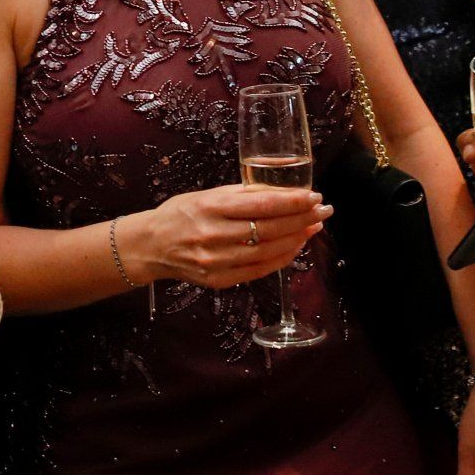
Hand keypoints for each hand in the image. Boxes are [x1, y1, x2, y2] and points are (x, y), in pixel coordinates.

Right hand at [133, 184, 329, 289]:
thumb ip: (241, 195)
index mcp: (209, 208)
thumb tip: (281, 193)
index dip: (291, 202)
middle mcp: (213, 235)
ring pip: (267, 251)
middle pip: (268, 229)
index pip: (260, 205)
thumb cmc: (179, 214)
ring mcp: (216, 261)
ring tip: (313, 227)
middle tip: (323, 210)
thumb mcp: (206, 195)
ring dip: (296, 239)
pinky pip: (258, 270)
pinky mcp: (219, 280)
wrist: (151, 246)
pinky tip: (295, 247)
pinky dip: (281, 258)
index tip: (313, 196)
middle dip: (301, 219)